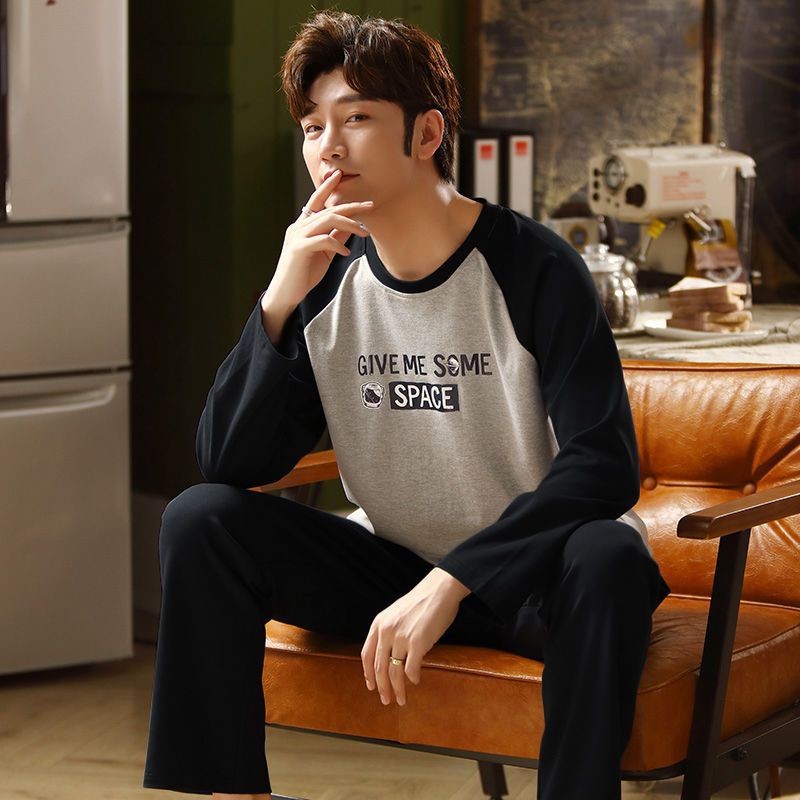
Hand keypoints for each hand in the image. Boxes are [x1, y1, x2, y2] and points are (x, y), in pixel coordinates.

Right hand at [266, 169, 373, 309]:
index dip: (326, 187)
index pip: (316, 201)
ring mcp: (297, 237)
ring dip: (349, 224)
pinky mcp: (298, 249)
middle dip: (351, 206)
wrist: (286, 294)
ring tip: (364, 232)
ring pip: (326, 221)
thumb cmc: (304, 274)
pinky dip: (337, 244)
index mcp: (303, 226)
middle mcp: (298, 227)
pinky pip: (322, 240)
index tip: (339, 174)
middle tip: (370, 206)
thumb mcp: (324, 254)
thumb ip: (335, 238)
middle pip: (328, 210)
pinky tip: (346, 252)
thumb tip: (352, 227)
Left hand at [361, 569, 468, 706]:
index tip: (371, 686)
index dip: (368, 673)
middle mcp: (386, 631)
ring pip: (394, 672)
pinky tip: (416, 682)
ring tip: (401, 700)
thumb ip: (389, 632)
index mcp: (379, 624)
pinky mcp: (418, 643)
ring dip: (397, 689)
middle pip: (379, 668)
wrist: (440, 590)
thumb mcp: (396, 614)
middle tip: (385, 700)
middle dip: (382, 688)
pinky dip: (412, 679)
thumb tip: (387, 656)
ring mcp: (401, 637)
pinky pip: (411, 669)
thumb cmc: (421, 602)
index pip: (366, 655)